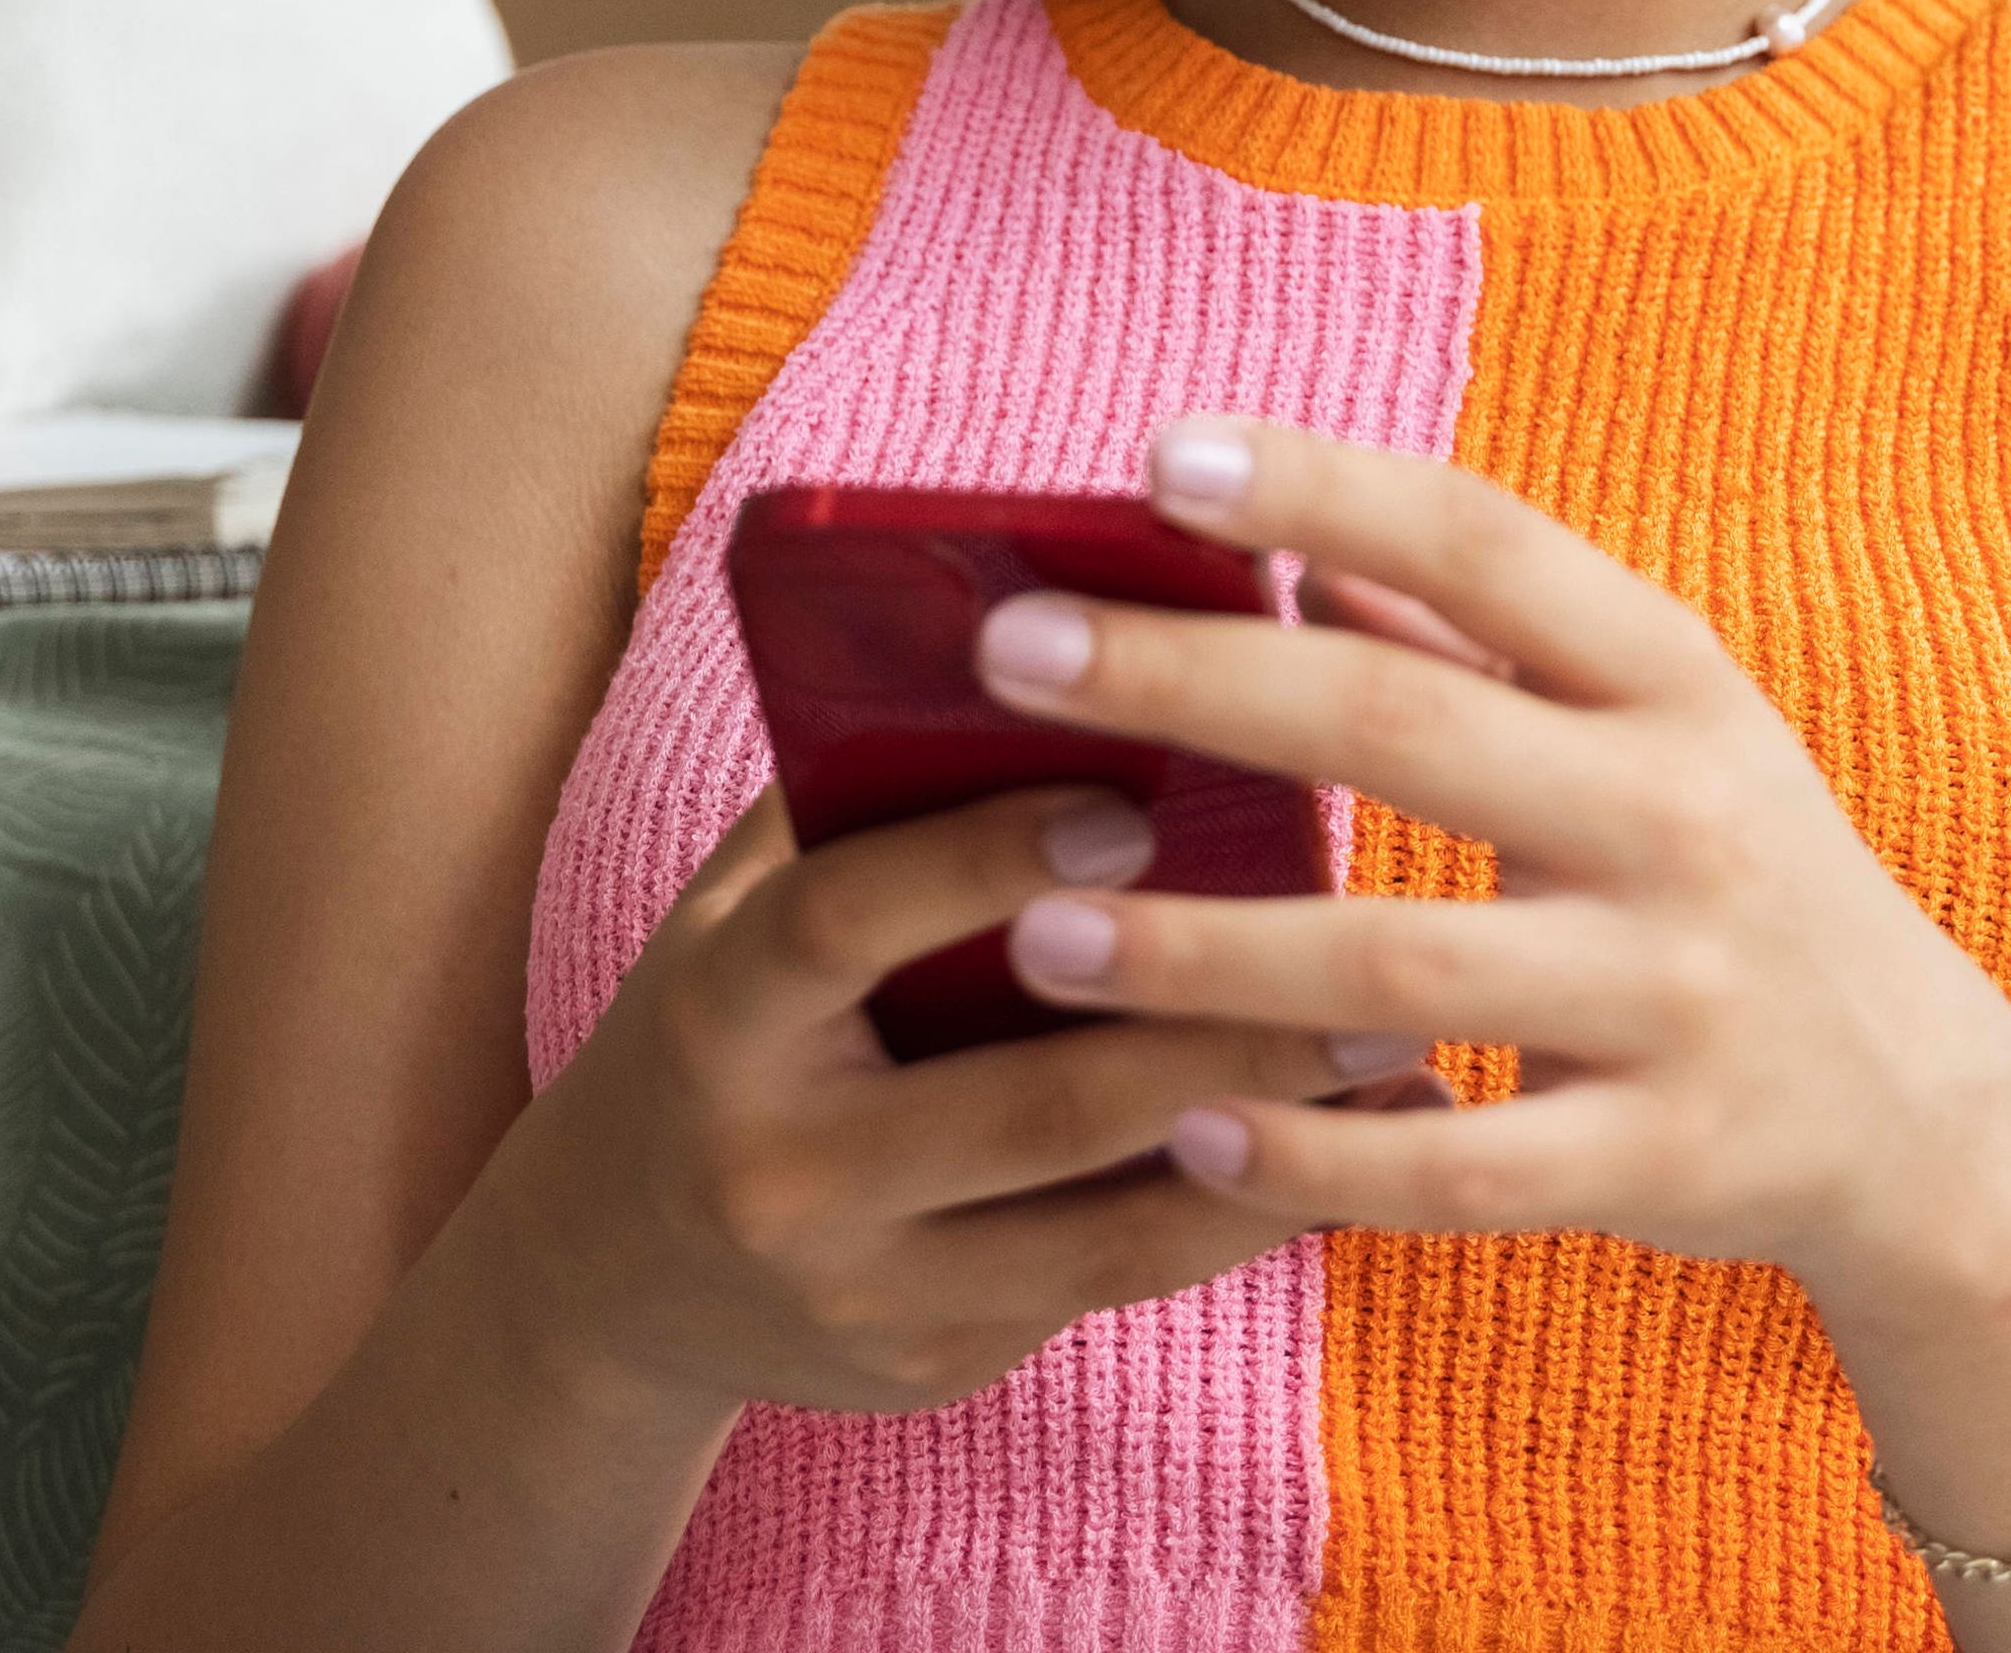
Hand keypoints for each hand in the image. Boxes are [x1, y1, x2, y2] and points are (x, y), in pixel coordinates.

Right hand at [479, 779, 1401, 1420]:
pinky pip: (1112, 1287)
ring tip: (1399, 1048)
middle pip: (1026, 1100)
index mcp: (719, 1013)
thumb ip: (864, 795)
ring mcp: (860, 1290)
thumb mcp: (740, 905)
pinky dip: (1241, 1217)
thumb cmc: (724, 1021)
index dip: (982, 860)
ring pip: (1102, 1225)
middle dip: (1213, 1022)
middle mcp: (780, 1168)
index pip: (844, 922)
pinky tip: (1351, 1153)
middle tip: (1367, 940)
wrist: (611, 1274)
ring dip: (1267, 1135)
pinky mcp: (933, 1362)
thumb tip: (1058, 647)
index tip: (1131, 802)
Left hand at [969, 418, 2010, 1338]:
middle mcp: (1680, 817)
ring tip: (1037, 936)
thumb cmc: (1731, 872)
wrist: (1920, 1111)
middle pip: (1406, 727)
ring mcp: (1676, 995)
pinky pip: (1463, 1171)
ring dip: (1208, 950)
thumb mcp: (1649, 725)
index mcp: (1669, 681)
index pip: (1485, 543)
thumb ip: (1477, 632)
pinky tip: (1185, 1136)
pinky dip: (1317, 1157)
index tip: (1163, 452)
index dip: (1326, 487)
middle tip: (1014, 655)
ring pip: (1408, 965)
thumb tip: (1284, 533)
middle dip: (1196, 683)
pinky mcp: (1660, 1159)